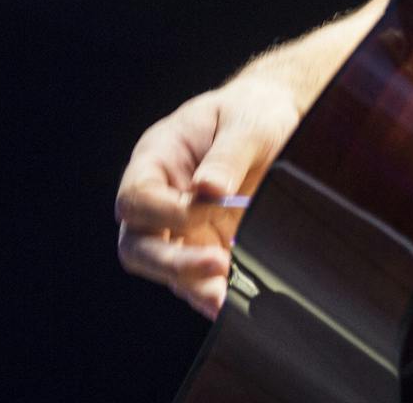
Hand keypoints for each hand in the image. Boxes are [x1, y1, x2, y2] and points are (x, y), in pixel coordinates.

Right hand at [113, 78, 302, 317]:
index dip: (166, 211)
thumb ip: (227, 155)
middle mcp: (160, 199)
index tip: (207, 207)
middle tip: (215, 264)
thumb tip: (208, 189)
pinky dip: (211, 291)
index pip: (137, 197)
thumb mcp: (246, 122)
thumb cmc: (251, 112)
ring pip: (165, 269)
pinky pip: (197, 278)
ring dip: (191, 284)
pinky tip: (230, 300)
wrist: (274, 121)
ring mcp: (181, 228)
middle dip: (172, 262)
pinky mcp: (205, 246)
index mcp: (156, 160)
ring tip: (222, 296)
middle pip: (138, 244)